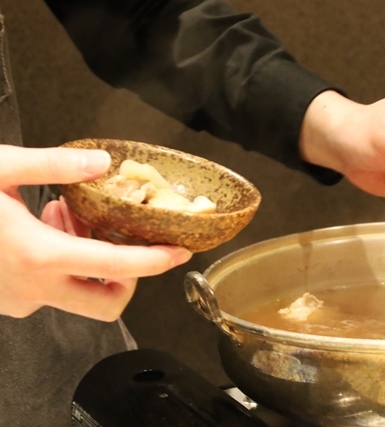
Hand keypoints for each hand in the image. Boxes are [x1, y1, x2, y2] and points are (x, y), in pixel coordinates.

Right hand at [0, 145, 191, 320]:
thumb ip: (52, 165)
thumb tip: (101, 162)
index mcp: (38, 255)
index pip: (115, 265)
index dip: (155, 261)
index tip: (180, 252)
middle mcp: (33, 288)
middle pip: (107, 303)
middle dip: (128, 276)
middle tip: (120, 236)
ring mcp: (18, 300)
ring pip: (77, 295)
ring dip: (89, 261)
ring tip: (66, 212)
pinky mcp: (7, 301)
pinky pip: (49, 290)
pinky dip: (61, 263)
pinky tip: (43, 226)